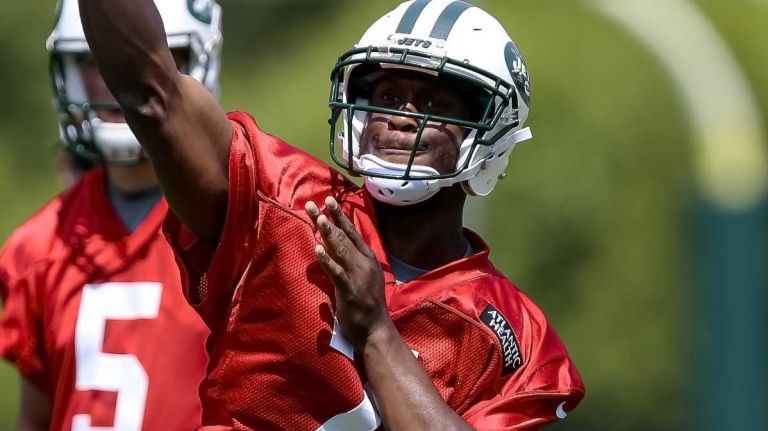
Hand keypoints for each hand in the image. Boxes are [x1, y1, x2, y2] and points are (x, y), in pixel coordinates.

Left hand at [305, 196, 390, 349]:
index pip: (352, 233)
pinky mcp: (350, 290)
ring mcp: (358, 276)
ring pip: (341, 250)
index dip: (340, 216)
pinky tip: (318, 249)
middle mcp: (364, 264)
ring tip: (317, 218)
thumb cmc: (366, 305)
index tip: (329, 201)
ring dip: (327, 232)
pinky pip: (337, 272)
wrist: (374, 329)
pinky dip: (327, 259)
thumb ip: (350, 262)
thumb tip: (335, 246)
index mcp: (368, 259)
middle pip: (344, 237)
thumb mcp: (362, 278)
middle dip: (328, 219)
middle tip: (314, 204)